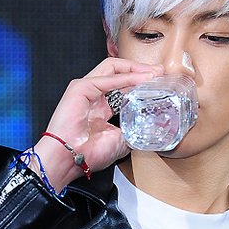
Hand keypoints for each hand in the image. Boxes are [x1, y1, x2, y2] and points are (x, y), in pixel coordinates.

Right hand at [33, 57, 163, 189]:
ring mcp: (85, 90)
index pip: (122, 86)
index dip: (140, 82)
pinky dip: (125, 77)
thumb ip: (134, 129)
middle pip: (118, 72)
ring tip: (152, 73)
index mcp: (100, 107)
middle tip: (158, 72)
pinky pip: (106, 78)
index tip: (158, 82)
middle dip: (140, 70)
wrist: (70, 160)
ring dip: (134, 69)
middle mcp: (93, 96)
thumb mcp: (122, 140)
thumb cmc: (89, 154)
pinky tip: (140, 79)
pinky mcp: (80, 88)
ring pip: (112, 68)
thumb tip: (151, 127)